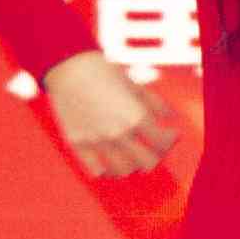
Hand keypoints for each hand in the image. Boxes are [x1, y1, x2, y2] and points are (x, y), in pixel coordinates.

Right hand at [39, 51, 177, 181]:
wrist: (68, 67)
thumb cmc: (103, 71)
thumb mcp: (136, 85)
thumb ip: (155, 104)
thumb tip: (171, 118)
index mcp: (137, 117)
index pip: (163, 142)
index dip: (170, 139)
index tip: (170, 134)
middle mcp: (119, 133)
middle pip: (148, 162)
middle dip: (155, 156)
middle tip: (153, 149)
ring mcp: (97, 141)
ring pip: (123, 170)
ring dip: (132, 166)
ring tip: (132, 158)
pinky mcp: (77, 143)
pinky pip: (95, 170)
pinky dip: (106, 171)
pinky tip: (109, 165)